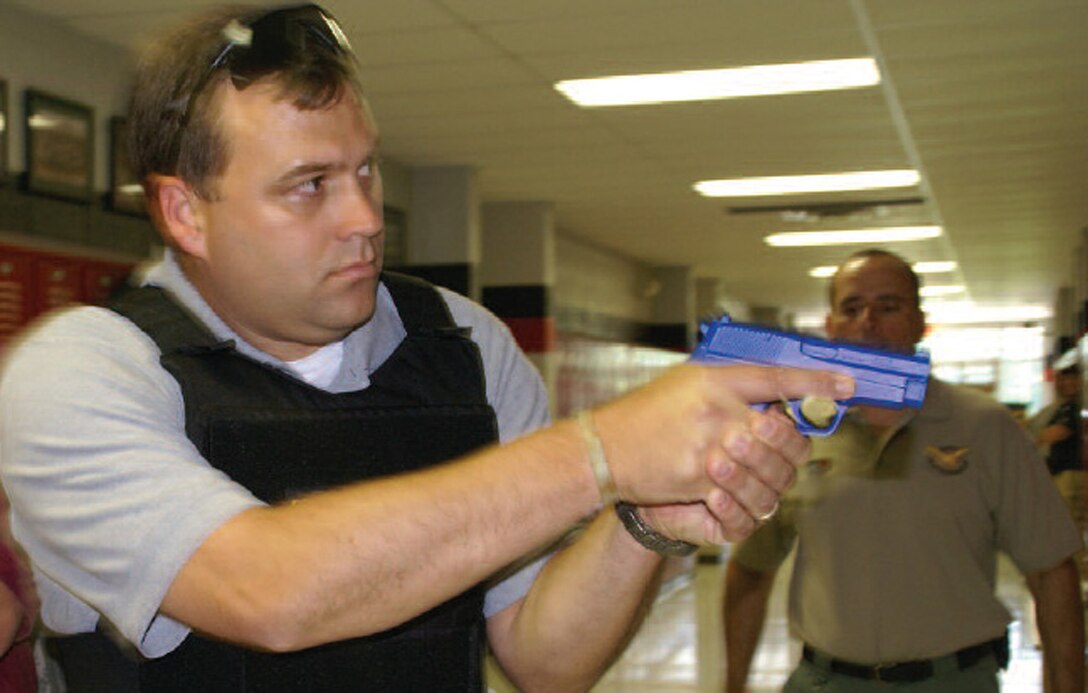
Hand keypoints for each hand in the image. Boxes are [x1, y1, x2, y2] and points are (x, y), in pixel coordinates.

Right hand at [592, 363, 852, 533]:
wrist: (605, 448)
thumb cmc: (645, 415)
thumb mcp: (686, 384)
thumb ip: (729, 387)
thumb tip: (773, 394)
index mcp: (716, 379)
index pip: (778, 377)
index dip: (817, 382)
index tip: (849, 384)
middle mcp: (718, 409)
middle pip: (783, 430)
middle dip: (791, 444)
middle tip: (787, 447)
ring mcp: (712, 445)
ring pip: (770, 467)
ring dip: (771, 475)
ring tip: (759, 474)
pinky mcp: (702, 478)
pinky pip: (743, 493)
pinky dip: (744, 497)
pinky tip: (737, 493)